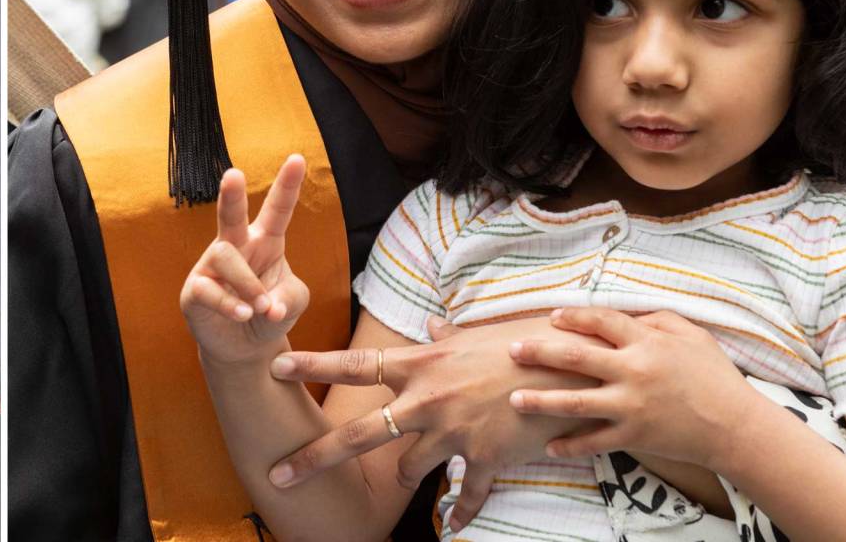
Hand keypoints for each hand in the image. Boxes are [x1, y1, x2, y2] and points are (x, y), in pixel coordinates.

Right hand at [179, 155, 310, 366]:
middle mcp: (237, 246)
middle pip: (232, 215)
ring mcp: (212, 266)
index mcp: (266, 241)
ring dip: (247, 283)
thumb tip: (267, 305)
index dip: (287, 185)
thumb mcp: (292, 303)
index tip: (297, 158)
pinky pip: (207, 289)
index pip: (277, 210)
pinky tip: (242, 315)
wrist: (246, 348)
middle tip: (234, 174)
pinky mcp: (194, 290)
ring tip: (259, 308)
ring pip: (225, 256)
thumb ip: (289, 298)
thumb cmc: (270, 313)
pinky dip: (229, 304)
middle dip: (232, 195)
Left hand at [266, 315, 601, 530]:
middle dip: (315, 457)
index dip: (312, 365)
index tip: (274, 367)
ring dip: (411, 474)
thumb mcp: (479, 335)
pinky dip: (459, 514)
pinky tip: (455, 528)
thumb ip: (449, 336)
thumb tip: (436, 324)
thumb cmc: (523, 345)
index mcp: (422, 364)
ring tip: (419, 477)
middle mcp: (428, 400)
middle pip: (359, 433)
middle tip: (278, 476)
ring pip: (410, 468)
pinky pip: (463, 496)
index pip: (355, 364)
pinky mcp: (484, 458)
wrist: (572, 369)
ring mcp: (453, 432)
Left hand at [508, 307, 766, 472]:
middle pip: (576, 357)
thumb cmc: (716, 377)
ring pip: (575, 403)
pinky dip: (571, 445)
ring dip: (541, 402)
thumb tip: (627, 314)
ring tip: (514, 400)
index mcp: (647, 342)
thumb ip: (657, 320)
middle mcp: (633, 372)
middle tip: (513, 351)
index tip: (550, 317)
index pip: (601, 321)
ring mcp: (631, 406)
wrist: (736, 427)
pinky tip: (549, 447)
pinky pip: (595, 442)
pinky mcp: (634, 436)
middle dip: (540, 352)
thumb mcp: (692, 336)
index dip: (573, 317)